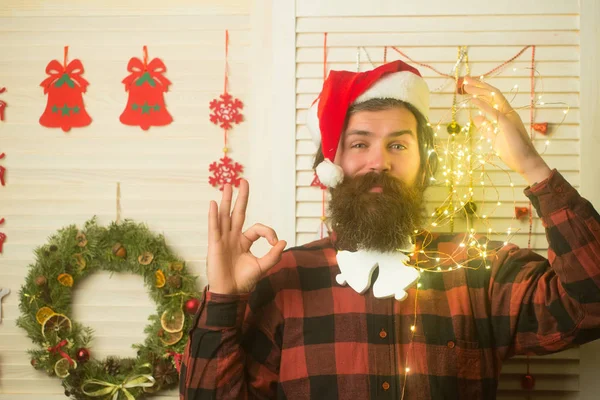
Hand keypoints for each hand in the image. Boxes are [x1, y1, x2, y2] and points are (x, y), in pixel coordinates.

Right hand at [207, 180, 286, 294]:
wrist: (230, 293)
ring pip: (225, 216)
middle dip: (241, 197)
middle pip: (237, 213)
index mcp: (244, 241)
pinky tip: (213, 203)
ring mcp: (223, 239)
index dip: (268, 232)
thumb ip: (273, 255)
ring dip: (226, 200)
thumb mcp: (263, 266)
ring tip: (228, 185)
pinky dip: (213, 215)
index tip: (275, 243)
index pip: (257, 229)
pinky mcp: (215, 244)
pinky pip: (214, 227)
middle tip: (243, 181)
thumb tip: (283, 241)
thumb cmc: (244, 281)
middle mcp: (233, 237)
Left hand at [464, 76, 551, 184]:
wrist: (525, 162)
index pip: (492, 98)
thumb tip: (476, 117)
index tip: (468, 86)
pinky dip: (483, 104)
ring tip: (466, 86)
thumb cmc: (512, 151)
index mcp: (506, 115)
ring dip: (480, 90)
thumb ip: (486, 127)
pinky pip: (494, 111)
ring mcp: (509, 117)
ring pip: (494, 98)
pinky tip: (473, 99)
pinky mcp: (507, 124)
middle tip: (465, 79)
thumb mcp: (493, 137)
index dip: (480, 91)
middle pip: (493, 94)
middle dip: (479, 85)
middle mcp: (509, 112)